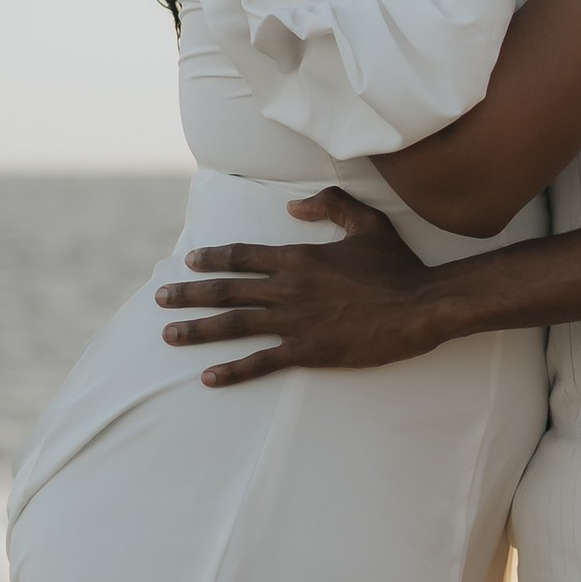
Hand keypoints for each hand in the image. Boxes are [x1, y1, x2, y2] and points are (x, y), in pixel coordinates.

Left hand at [157, 194, 444, 383]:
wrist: (419, 306)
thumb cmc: (397, 266)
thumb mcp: (367, 223)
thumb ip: (330, 205)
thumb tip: (293, 204)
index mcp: (299, 258)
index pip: (243, 256)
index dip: (213, 259)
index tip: (190, 262)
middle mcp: (288, 289)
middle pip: (227, 290)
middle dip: (189, 294)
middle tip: (161, 298)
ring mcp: (294, 322)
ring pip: (233, 325)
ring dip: (197, 330)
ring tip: (169, 335)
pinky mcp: (307, 351)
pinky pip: (261, 362)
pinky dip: (233, 371)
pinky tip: (209, 378)